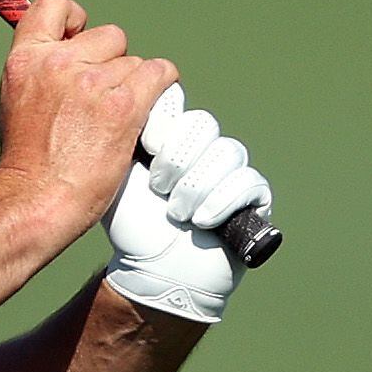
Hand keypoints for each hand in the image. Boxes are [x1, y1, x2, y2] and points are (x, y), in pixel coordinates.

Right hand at [0, 0, 182, 245]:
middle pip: (110, 36)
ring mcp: (92, 83)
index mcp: (26, 58)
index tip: (82, 41)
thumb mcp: (19, 100)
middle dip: (112, 63)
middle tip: (102, 100)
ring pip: (135, 63)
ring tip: (114, 121)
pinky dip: (161, 90)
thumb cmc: (28, 162)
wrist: (36, 200)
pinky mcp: (123, 105)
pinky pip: (160, 75)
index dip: (76, 19)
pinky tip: (147, 110)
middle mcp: (59, 62)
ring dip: (134, 87)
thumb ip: (42, 71)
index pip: (55, 4)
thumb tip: (73, 52)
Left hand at [104, 86, 271, 323]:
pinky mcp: (253, 198)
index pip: (179, 105)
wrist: (154, 271)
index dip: (166, 120)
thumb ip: (121, 138)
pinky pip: (249, 182)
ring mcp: (231, 172)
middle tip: (158, 186)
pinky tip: (201, 221)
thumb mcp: (117, 177)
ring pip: (227, 152)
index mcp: (172, 139)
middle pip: (203, 125)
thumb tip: (121, 100)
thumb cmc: (133, 226)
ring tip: (176, 213)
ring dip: (196, 185)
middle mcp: (205, 149)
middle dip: (178, 157)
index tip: (148, 147)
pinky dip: (222, 200)